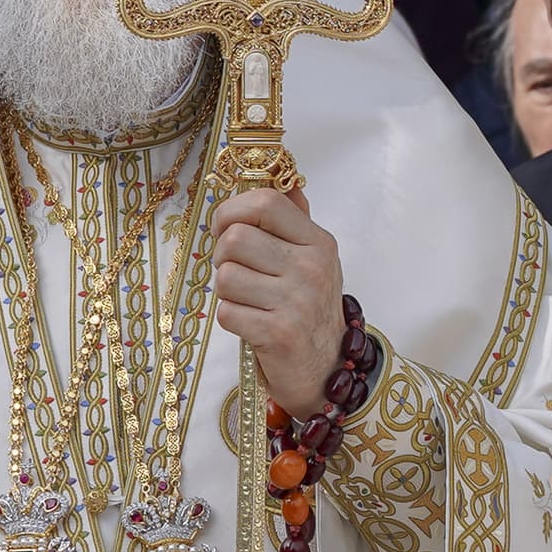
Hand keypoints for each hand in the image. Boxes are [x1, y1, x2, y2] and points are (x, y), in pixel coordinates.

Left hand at [211, 188, 348, 411]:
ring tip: (249, 300)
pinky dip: (231, 319)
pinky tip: (251, 323)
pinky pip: (227, 312)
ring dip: (227, 291)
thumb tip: (287, 182)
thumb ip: (296, 222)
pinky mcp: (278, 333)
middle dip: (223, 256)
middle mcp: (311, 268)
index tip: (225, 227)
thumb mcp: (315, 260)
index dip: (232, 210)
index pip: (265, 203)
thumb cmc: (311, 310)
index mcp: (319, 243)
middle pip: (234, 238)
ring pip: (225, 276)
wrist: (328, 369)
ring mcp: (296, 302)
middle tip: (237, 272)